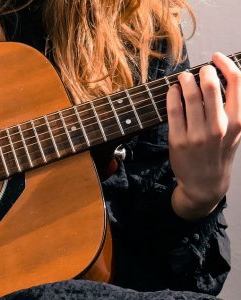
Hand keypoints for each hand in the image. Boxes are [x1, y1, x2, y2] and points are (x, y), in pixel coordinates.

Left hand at [167, 52, 240, 219]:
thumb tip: (221, 76)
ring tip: (182, 78)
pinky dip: (171, 95)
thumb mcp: (236, 131)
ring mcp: (198, 134)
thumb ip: (233, 106)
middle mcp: (219, 127)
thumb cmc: (220, 152)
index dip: (225, 63)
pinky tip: (172, 90)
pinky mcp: (178, 139)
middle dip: (203, 71)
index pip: (237, 82)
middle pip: (211, 86)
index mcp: (239, 122)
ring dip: (184, 80)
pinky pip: (173, 110)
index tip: (216, 57)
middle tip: (198, 70)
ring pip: (189, 95)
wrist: (205, 183)